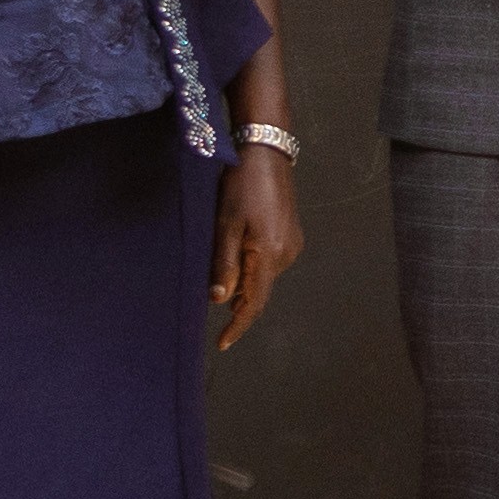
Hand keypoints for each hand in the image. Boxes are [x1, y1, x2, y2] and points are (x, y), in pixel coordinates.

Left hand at [209, 143, 305, 345]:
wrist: (266, 154)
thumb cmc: (242, 186)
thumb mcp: (224, 225)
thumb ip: (223, 264)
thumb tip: (219, 300)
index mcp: (270, 254)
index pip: (253, 303)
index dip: (237, 326)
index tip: (221, 344)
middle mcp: (286, 254)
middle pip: (257, 291)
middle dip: (234, 298)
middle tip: (207, 290)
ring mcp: (291, 245)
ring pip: (261, 276)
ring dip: (241, 278)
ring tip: (220, 260)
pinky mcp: (290, 235)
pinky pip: (268, 262)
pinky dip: (251, 265)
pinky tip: (236, 250)